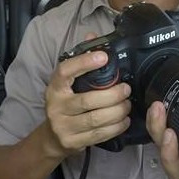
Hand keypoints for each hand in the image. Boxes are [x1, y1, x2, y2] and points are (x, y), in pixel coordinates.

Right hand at [44, 42, 131, 156]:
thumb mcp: (68, 83)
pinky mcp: (72, 142)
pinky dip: (116, 127)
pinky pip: (99, 135)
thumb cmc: (65, 104)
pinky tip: (124, 120)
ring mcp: (63, 126)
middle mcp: (56, 106)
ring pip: (96, 119)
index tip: (104, 57)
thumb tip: (93, 35)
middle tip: (126, 89)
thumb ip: (81, 60)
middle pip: (88, 100)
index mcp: (55, 87)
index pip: (66, 71)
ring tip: (127, 105)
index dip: (84, 63)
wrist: (52, 137)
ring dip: (117, 111)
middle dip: (113, 94)